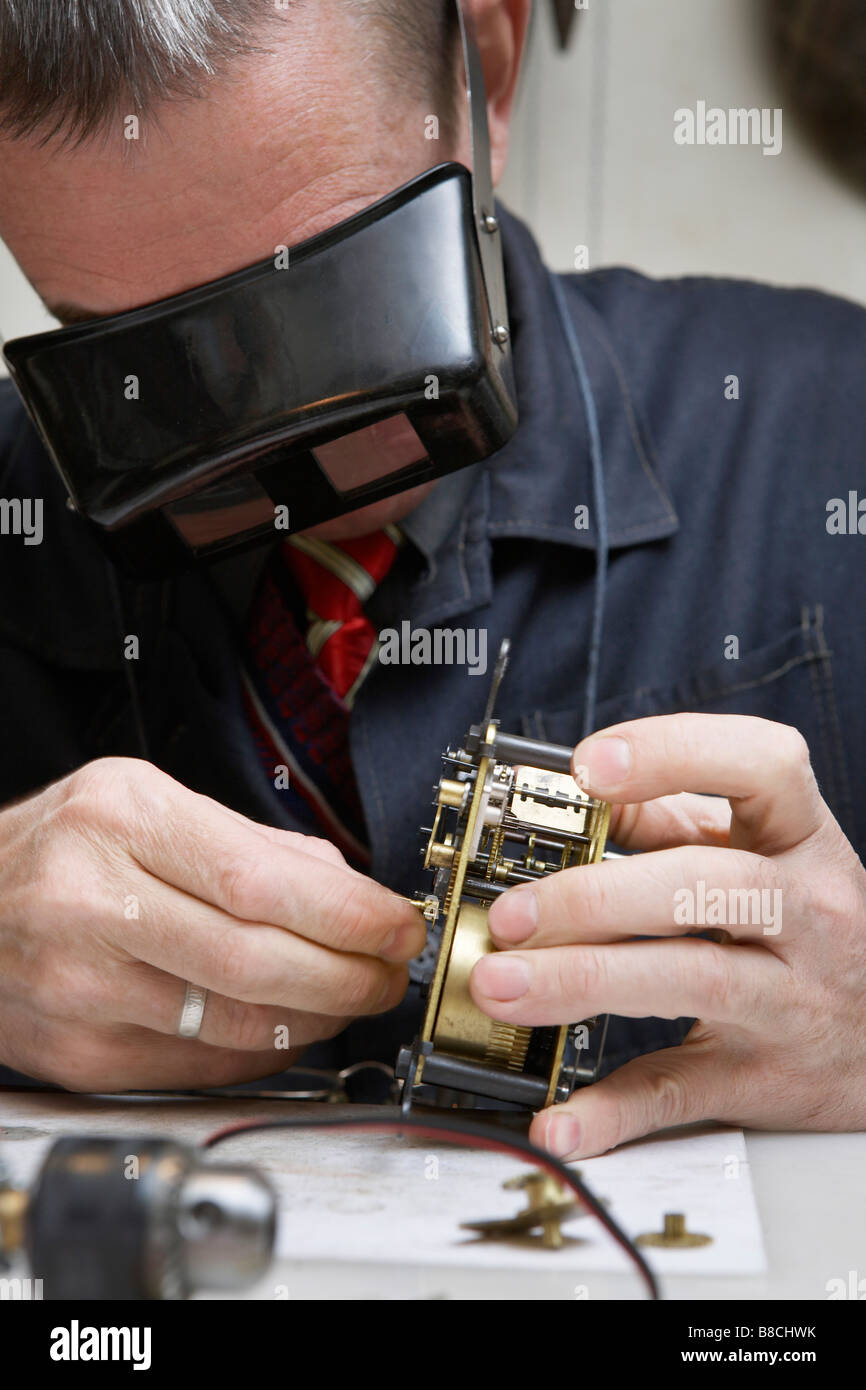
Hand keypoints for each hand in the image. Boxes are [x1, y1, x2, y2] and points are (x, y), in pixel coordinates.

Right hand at [0, 758, 424, 1090]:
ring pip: (236, 1024)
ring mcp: (81, 989)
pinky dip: (266, 1051)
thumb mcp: (143, 803)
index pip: (258, 880)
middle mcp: (91, 903)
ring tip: (352, 995)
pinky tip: (290, 1025)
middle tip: (388, 971)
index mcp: (119, 820)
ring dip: (319, 1018)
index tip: (397, 924)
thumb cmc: (58, 849)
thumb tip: (349, 893)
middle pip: (256, 960)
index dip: (346, 913)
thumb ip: (249, 843)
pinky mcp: (82, 1056)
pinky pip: (203, 1065)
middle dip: (348, 974)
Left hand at [471, 714, 865, 1157]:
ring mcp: (790, 999)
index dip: (673, 755)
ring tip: (502, 985)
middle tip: (513, 912)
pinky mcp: (764, 1077)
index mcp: (801, 841)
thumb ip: (678, 821)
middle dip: (598, 895)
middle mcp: (807, 913)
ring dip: (586, 979)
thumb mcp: (766, 855)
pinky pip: (684, 1090)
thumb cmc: (811, 927)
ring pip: (694, 980)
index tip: (588, 768)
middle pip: (709, 887)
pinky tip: (559, 1119)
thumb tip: (590, 801)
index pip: (762, 767)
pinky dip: (615, 1112)